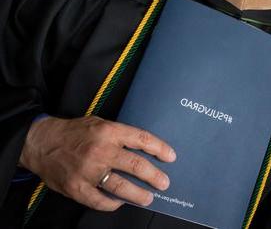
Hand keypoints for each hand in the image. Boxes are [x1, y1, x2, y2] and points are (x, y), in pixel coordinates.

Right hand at [19, 116, 175, 210]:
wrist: (42, 142)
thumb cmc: (75, 132)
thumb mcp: (100, 123)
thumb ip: (120, 135)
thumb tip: (144, 148)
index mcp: (109, 132)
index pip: (142, 139)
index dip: (159, 149)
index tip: (171, 157)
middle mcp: (101, 151)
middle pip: (135, 165)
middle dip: (154, 176)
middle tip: (164, 183)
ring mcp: (88, 171)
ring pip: (120, 186)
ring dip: (137, 194)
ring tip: (147, 198)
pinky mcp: (76, 187)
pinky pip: (99, 200)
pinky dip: (111, 203)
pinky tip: (119, 202)